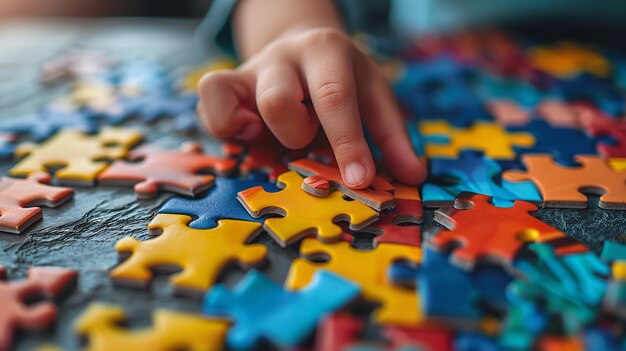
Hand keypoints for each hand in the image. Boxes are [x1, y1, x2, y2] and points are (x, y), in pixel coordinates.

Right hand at [197, 28, 425, 187]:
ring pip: (235, 100)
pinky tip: (250, 132)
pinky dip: (225, 125)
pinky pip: (209, 101)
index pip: (335, 98)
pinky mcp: (226, 83)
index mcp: (328, 52)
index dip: (347, 143)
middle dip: (296, 134)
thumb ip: (391, 136)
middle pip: (277, 101)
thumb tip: (414, 175)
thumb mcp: (373, 98)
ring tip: (277, 133)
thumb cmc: (343, 81)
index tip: (360, 180)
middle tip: (309, 137)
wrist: (303, 48)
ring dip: (263, 132)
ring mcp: (252, 69)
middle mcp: (285, 56)